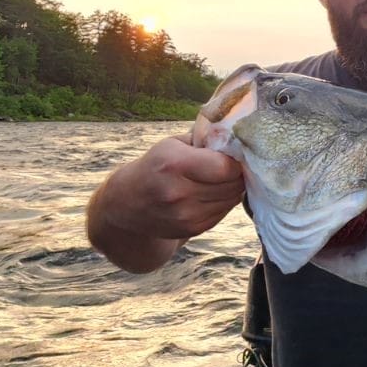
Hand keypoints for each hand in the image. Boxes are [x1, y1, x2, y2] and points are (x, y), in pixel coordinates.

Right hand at [87, 135, 245, 271]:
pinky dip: (223, 201)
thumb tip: (239, 138)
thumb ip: (205, 139)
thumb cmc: (156, 166)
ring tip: (220, 179)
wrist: (127, 203)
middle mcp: (179, 192)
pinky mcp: (191, 229)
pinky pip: (223, 212)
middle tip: (231, 166)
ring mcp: (186, 215)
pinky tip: (211, 193)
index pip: (226, 167)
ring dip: (232, 188)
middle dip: (237, 174)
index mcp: (175, 164)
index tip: (234, 155)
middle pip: (232, 185)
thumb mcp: (173, 144)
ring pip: (231, 200)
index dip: (236, 160)